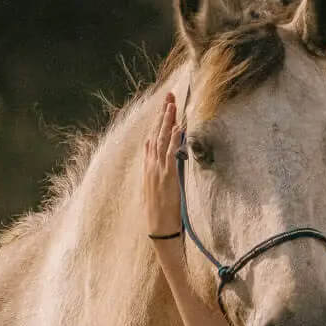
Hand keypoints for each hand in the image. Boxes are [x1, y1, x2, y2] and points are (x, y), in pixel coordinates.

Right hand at [141, 92, 183, 239]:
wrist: (158, 229)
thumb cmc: (159, 214)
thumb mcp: (157, 192)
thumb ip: (160, 176)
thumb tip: (164, 166)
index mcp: (148, 168)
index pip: (152, 139)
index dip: (158, 123)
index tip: (164, 108)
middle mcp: (151, 166)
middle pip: (156, 134)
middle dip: (163, 114)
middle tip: (169, 96)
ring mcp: (157, 170)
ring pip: (161, 139)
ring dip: (167, 121)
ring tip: (172, 103)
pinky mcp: (166, 176)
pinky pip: (170, 153)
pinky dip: (173, 139)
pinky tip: (177, 127)